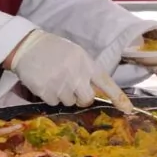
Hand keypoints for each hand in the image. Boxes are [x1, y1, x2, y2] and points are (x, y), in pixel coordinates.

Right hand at [6, 30, 132, 111]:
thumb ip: (87, 70)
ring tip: (55, 79)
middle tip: (72, 87)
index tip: (129, 110)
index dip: (119, 98)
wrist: (28, 46)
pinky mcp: (46, 91)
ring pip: (70, 102)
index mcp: (86, 63)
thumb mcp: (76, 54)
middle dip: (81, 97)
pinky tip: (46, 82)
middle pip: (87, 99)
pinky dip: (51, 96)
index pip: (106, 83)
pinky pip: (54, 103)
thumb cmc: (54, 49)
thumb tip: (93, 91)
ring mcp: (61, 84)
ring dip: (64, 95)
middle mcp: (76, 75)